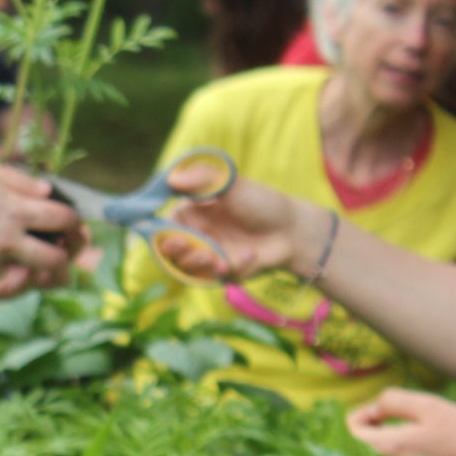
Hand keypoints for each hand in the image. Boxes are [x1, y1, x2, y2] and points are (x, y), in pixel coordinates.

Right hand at [0, 159, 83, 280]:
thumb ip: (19, 181)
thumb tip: (47, 192)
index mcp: (15, 208)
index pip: (64, 219)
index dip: (74, 222)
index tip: (70, 224)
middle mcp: (8, 239)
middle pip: (55, 260)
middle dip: (62, 256)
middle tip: (56, 251)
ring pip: (25, 273)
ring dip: (28, 266)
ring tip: (18, 253)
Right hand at [152, 163, 321, 280]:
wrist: (294, 230)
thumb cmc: (263, 203)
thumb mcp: (233, 184)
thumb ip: (203, 179)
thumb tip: (172, 178)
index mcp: (192, 214)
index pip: (165, 226)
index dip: (162, 234)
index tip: (168, 237)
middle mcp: (196, 236)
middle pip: (172, 252)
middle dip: (179, 253)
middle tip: (193, 250)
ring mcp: (210, 256)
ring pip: (190, 268)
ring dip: (201, 266)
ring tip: (219, 260)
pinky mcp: (224, 273)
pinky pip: (218, 277)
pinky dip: (234, 267)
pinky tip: (251, 254)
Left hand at [346, 388, 455, 455]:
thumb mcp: (430, 407)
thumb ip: (394, 402)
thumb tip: (374, 407)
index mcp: (387, 449)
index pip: (351, 429)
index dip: (363, 412)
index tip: (385, 406)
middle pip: (366, 443)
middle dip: (379, 424)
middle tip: (406, 414)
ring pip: (386, 453)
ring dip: (397, 437)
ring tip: (426, 430)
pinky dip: (411, 452)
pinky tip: (436, 448)